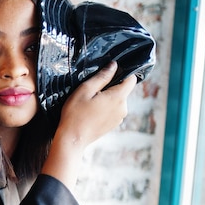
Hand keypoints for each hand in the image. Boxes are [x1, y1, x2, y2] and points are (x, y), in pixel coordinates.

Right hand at [41, 61, 136, 188]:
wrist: (73, 138)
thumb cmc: (76, 113)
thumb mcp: (85, 90)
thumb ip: (102, 76)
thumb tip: (114, 65)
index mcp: (118, 97)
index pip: (131, 79)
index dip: (122, 73)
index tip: (108, 74)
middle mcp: (123, 108)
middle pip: (123, 90)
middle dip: (111, 87)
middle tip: (92, 90)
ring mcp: (119, 118)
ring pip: (117, 100)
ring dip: (107, 98)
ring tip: (90, 102)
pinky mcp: (113, 124)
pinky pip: (113, 110)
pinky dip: (105, 108)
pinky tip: (91, 112)